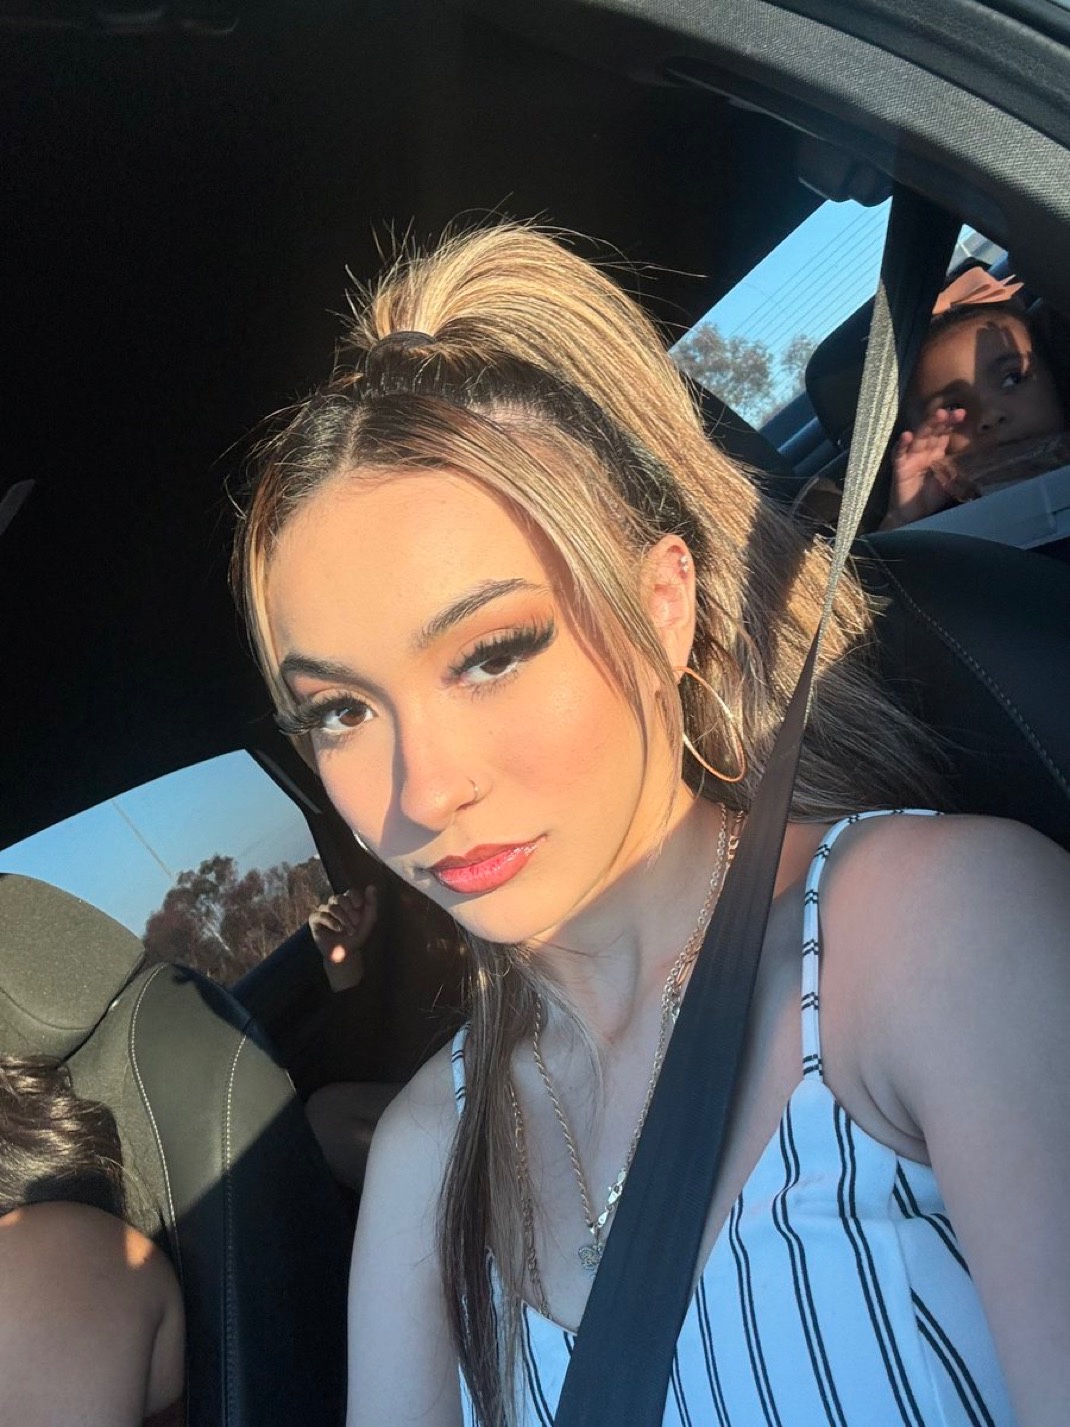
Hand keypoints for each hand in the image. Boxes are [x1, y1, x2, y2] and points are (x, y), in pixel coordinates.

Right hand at [309, 886, 376, 990]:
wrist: (346, 953)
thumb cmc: (357, 936)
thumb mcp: (368, 921)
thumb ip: (371, 904)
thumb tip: (371, 886)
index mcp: (347, 902)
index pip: (350, 892)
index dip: (355, 898)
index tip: (360, 906)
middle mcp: (334, 904)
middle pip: (339, 898)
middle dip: (349, 910)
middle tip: (356, 923)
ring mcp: (323, 911)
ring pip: (331, 907)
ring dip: (342, 919)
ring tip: (349, 930)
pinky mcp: (314, 920)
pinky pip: (321, 915)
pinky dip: (331, 922)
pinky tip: (339, 929)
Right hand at [881, 406, 966, 529]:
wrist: (915, 518)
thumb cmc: (932, 500)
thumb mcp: (953, 482)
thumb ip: (963, 470)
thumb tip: (988, 465)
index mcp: (937, 454)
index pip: (944, 434)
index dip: (952, 423)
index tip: (963, 413)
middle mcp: (923, 452)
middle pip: (933, 432)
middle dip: (942, 421)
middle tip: (954, 411)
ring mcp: (911, 458)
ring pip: (919, 438)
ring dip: (927, 426)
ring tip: (938, 415)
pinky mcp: (900, 468)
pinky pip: (899, 454)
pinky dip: (901, 445)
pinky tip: (906, 435)